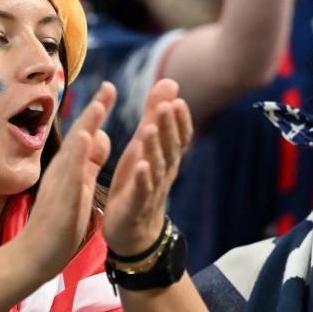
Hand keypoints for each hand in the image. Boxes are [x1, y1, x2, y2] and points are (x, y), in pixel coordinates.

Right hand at [18, 83, 115, 277]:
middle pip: (79, 134)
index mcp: (69, 167)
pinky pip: (70, 175)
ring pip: (75, 151)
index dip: (97, 110)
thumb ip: (89, 161)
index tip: (111, 87)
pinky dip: (79, 156)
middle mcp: (62, 169)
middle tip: (110, 85)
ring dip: (86, 127)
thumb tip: (100, 135)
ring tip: (100, 105)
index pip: (85, 133)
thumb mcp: (78, 184)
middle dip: (95, 109)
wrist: (34, 254)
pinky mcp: (61, 200)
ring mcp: (60, 184)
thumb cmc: (57, 222)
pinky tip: (85, 140)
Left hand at [102, 79, 193, 256]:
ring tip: (148, 129)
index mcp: (165, 156)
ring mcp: (150, 189)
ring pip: (156, 167)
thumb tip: (170, 82)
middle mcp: (163, 171)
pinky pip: (141, 191)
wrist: (133, 229)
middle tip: (165, 106)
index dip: (179, 120)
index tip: (177, 100)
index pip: (179, 136)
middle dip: (167, 127)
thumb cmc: (139, 180)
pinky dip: (142, 178)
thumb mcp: (145, 144)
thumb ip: (155, 115)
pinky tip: (140, 166)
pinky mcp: (135, 205)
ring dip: (153, 148)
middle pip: (169, 148)